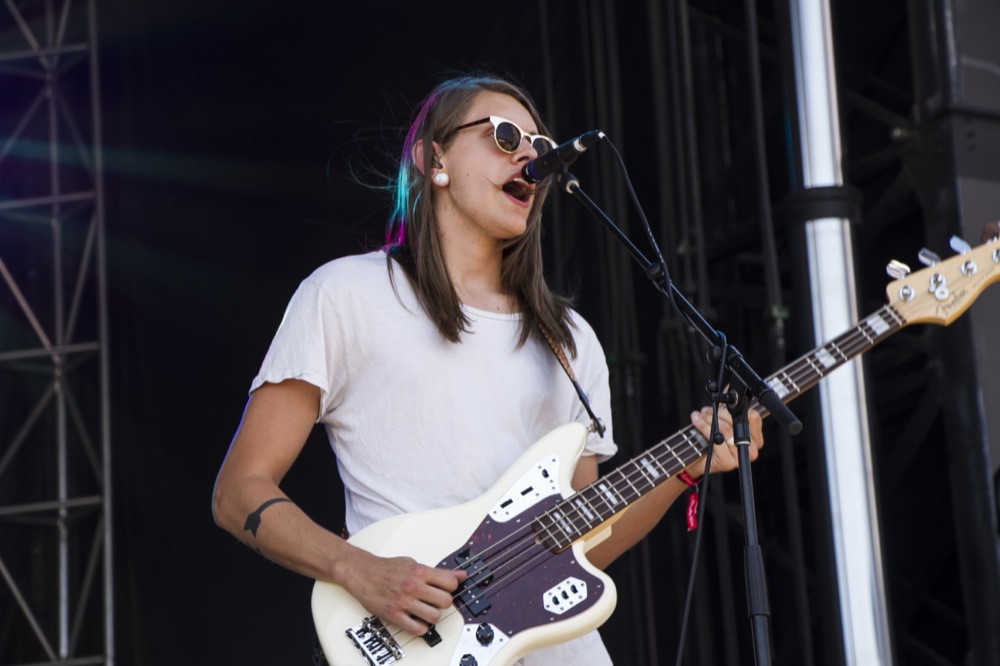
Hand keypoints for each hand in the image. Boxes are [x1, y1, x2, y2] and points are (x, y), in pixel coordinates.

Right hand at [337, 544, 467, 634]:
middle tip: (436, 600)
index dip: (451, 587)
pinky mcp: (394, 615)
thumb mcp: (413, 563)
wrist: (362, 573)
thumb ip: (437, 572)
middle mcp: (413, 586)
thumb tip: (460, 575)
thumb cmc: (386, 568)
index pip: (450, 583)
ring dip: (433, 615)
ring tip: (426, 610)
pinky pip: (417, 629)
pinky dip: (421, 627)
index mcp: (419, 571)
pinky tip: (417, 620)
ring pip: (434, 617)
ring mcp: (403, 602)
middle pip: (445, 601)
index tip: (446, 588)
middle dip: (443, 602)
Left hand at [687, 403, 763, 477]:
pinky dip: (702, 426)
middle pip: (736, 420)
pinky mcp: (727, 462)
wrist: (697, 461)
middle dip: (718, 411)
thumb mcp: (721, 420)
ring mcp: (740, 457)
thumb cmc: (710, 441)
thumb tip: (729, 387)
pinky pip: (715, 438)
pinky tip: (696, 421)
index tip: (724, 403)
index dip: (737, 407)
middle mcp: (752, 449)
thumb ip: (727, 405)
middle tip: (707, 410)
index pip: (753, 416)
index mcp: (756, 438)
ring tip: (700, 415)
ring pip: (724, 428)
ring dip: (708, 418)